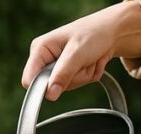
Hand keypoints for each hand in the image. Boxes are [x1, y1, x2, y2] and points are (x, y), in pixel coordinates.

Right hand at [22, 2, 140, 100]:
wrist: (112, 31)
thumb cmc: (93, 33)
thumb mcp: (77, 53)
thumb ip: (62, 74)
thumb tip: (50, 94)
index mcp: (41, 49)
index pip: (29, 80)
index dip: (43, 87)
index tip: (60, 84)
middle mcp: (46, 59)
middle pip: (51, 87)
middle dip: (72, 78)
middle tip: (83, 62)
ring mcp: (57, 67)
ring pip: (65, 87)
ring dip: (83, 76)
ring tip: (88, 59)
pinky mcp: (68, 72)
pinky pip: (77, 85)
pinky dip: (88, 76)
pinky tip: (91, 61)